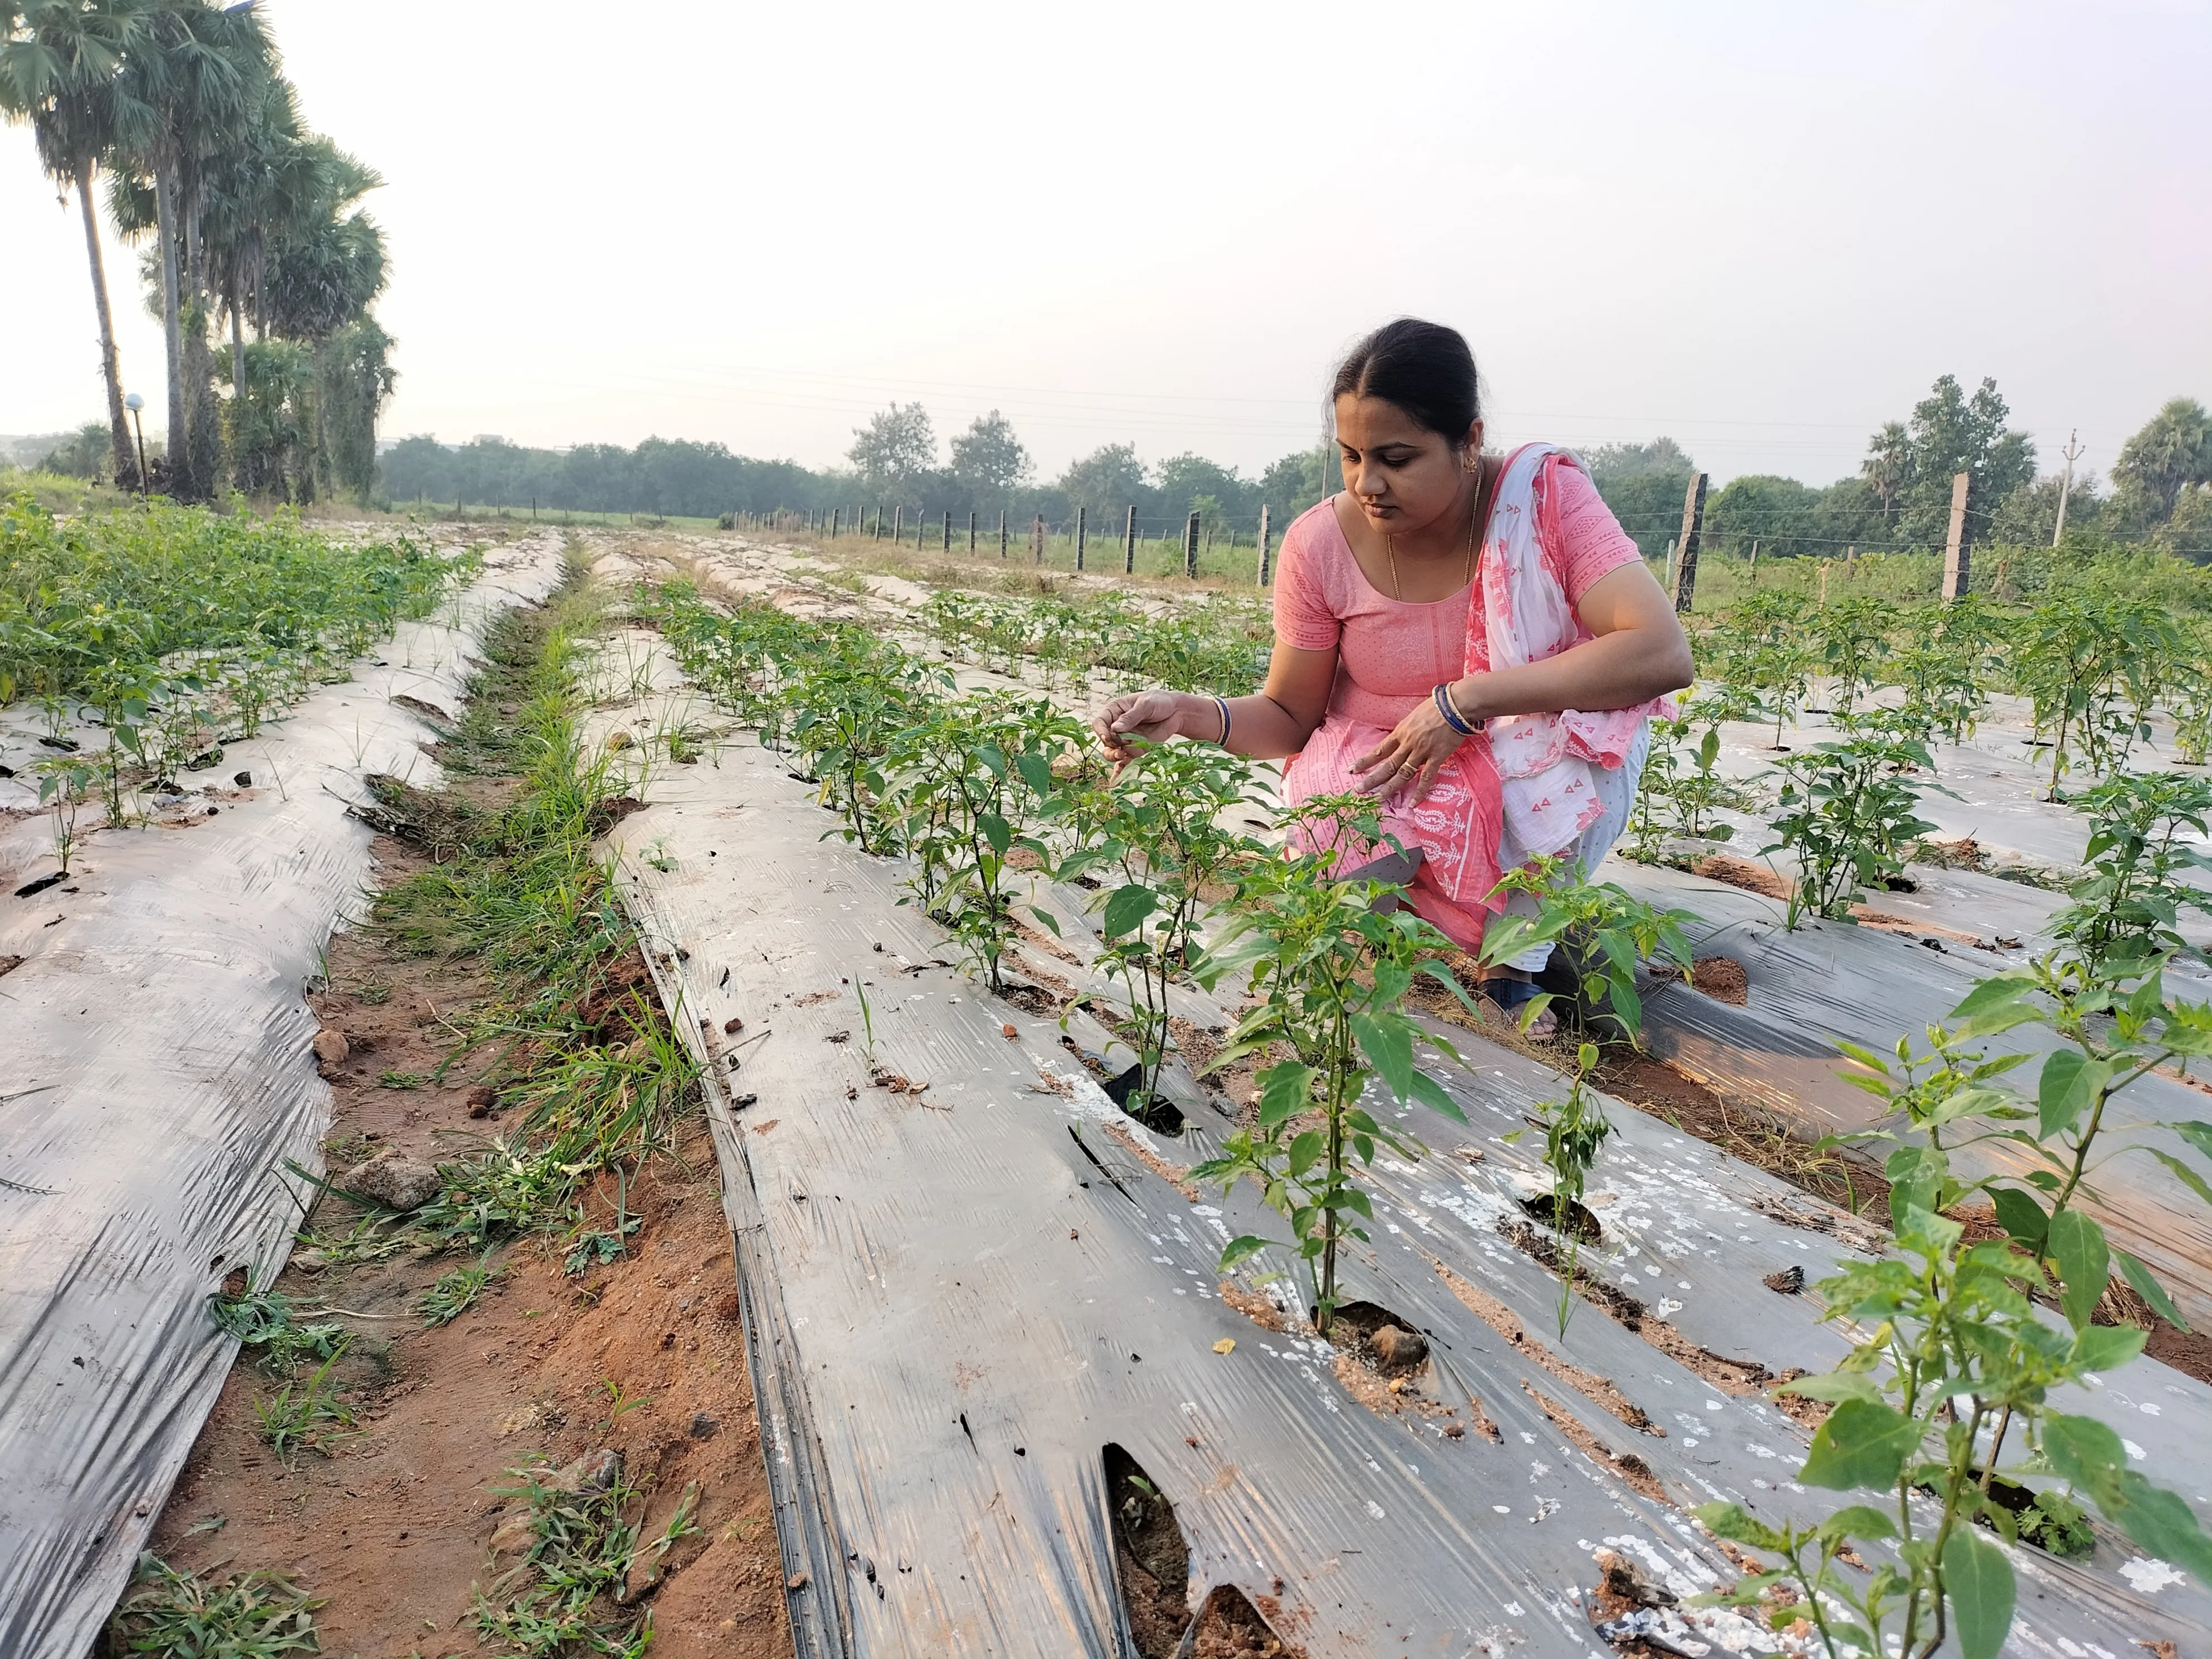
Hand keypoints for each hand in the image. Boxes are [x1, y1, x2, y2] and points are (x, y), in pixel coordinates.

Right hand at [1093, 690, 1193, 767]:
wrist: (1177, 712)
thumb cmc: (1159, 701)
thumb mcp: (1145, 704)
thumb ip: (1131, 717)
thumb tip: (1115, 728)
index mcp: (1114, 712)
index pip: (1099, 723)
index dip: (1101, 731)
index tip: (1108, 736)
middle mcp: (1117, 728)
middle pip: (1104, 740)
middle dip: (1110, 746)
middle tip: (1120, 749)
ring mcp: (1125, 740)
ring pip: (1112, 753)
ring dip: (1114, 757)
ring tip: (1123, 756)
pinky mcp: (1135, 751)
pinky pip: (1125, 763)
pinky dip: (1120, 772)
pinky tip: (1115, 782)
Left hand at [1352, 693, 1468, 805]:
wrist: (1455, 705)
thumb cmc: (1436, 706)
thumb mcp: (1413, 716)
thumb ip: (1406, 730)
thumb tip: (1400, 738)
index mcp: (1400, 732)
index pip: (1379, 750)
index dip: (1366, 761)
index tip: (1352, 769)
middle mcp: (1408, 744)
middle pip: (1387, 765)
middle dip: (1371, 778)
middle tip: (1358, 790)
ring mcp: (1422, 752)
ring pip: (1402, 774)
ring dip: (1389, 788)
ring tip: (1379, 798)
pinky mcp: (1437, 757)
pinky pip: (1426, 777)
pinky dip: (1419, 791)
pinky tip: (1411, 803)